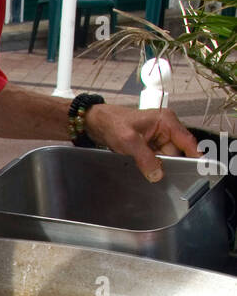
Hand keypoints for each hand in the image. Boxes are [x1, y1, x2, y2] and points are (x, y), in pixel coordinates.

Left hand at [84, 103, 198, 181]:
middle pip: (177, 153)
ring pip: (167, 159)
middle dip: (167, 163)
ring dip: (157, 165)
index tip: (197, 170)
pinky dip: (151, 165)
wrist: (98, 124)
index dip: (194, 157)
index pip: (188, 142)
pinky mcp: (152, 146)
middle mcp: (166, 128)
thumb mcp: (129, 141)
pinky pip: (158, 160)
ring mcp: (159, 138)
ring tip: (140, 161)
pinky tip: (141, 164)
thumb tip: (157, 174)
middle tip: (152, 168)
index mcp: (166, 121)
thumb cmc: (113, 123)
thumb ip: (145, 158)